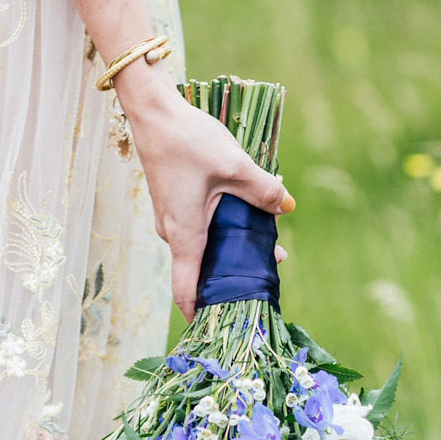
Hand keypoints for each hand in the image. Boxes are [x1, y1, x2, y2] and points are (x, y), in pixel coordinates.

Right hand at [116, 69, 294, 320]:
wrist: (154, 113)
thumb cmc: (189, 140)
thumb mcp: (235, 165)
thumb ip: (263, 190)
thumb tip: (286, 207)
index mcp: (185, 236)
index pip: (186, 292)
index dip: (202, 315)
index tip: (224, 326)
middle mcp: (173, 234)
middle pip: (201, 271)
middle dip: (233, 278)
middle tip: (271, 270)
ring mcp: (170, 220)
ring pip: (202, 249)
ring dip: (230, 251)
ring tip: (267, 242)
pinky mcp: (173, 205)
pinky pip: (197, 231)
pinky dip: (220, 233)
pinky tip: (245, 217)